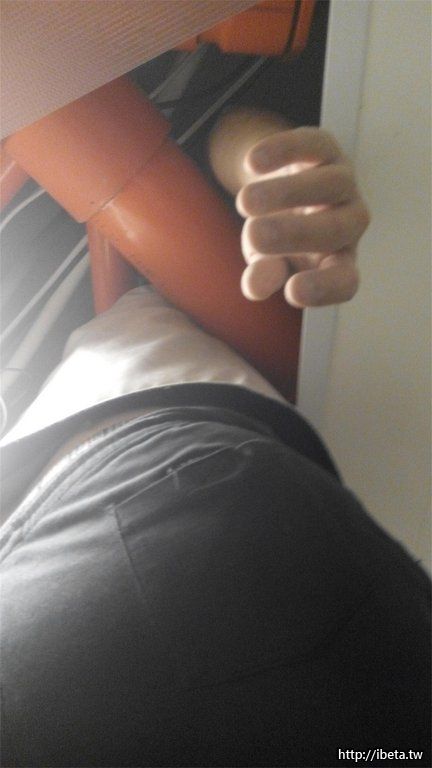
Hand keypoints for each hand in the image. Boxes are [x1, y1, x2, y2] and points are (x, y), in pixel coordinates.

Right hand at [236, 127, 369, 307]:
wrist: (277, 188)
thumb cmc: (278, 236)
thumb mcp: (266, 260)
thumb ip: (265, 274)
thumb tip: (255, 287)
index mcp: (338, 260)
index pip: (345, 281)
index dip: (325, 288)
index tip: (291, 292)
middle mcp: (349, 222)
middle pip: (337, 229)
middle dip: (295, 234)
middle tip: (253, 236)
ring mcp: (342, 183)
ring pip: (330, 185)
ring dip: (286, 193)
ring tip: (244, 203)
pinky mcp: (325, 148)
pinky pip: (312, 145)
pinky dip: (283, 151)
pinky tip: (253, 163)